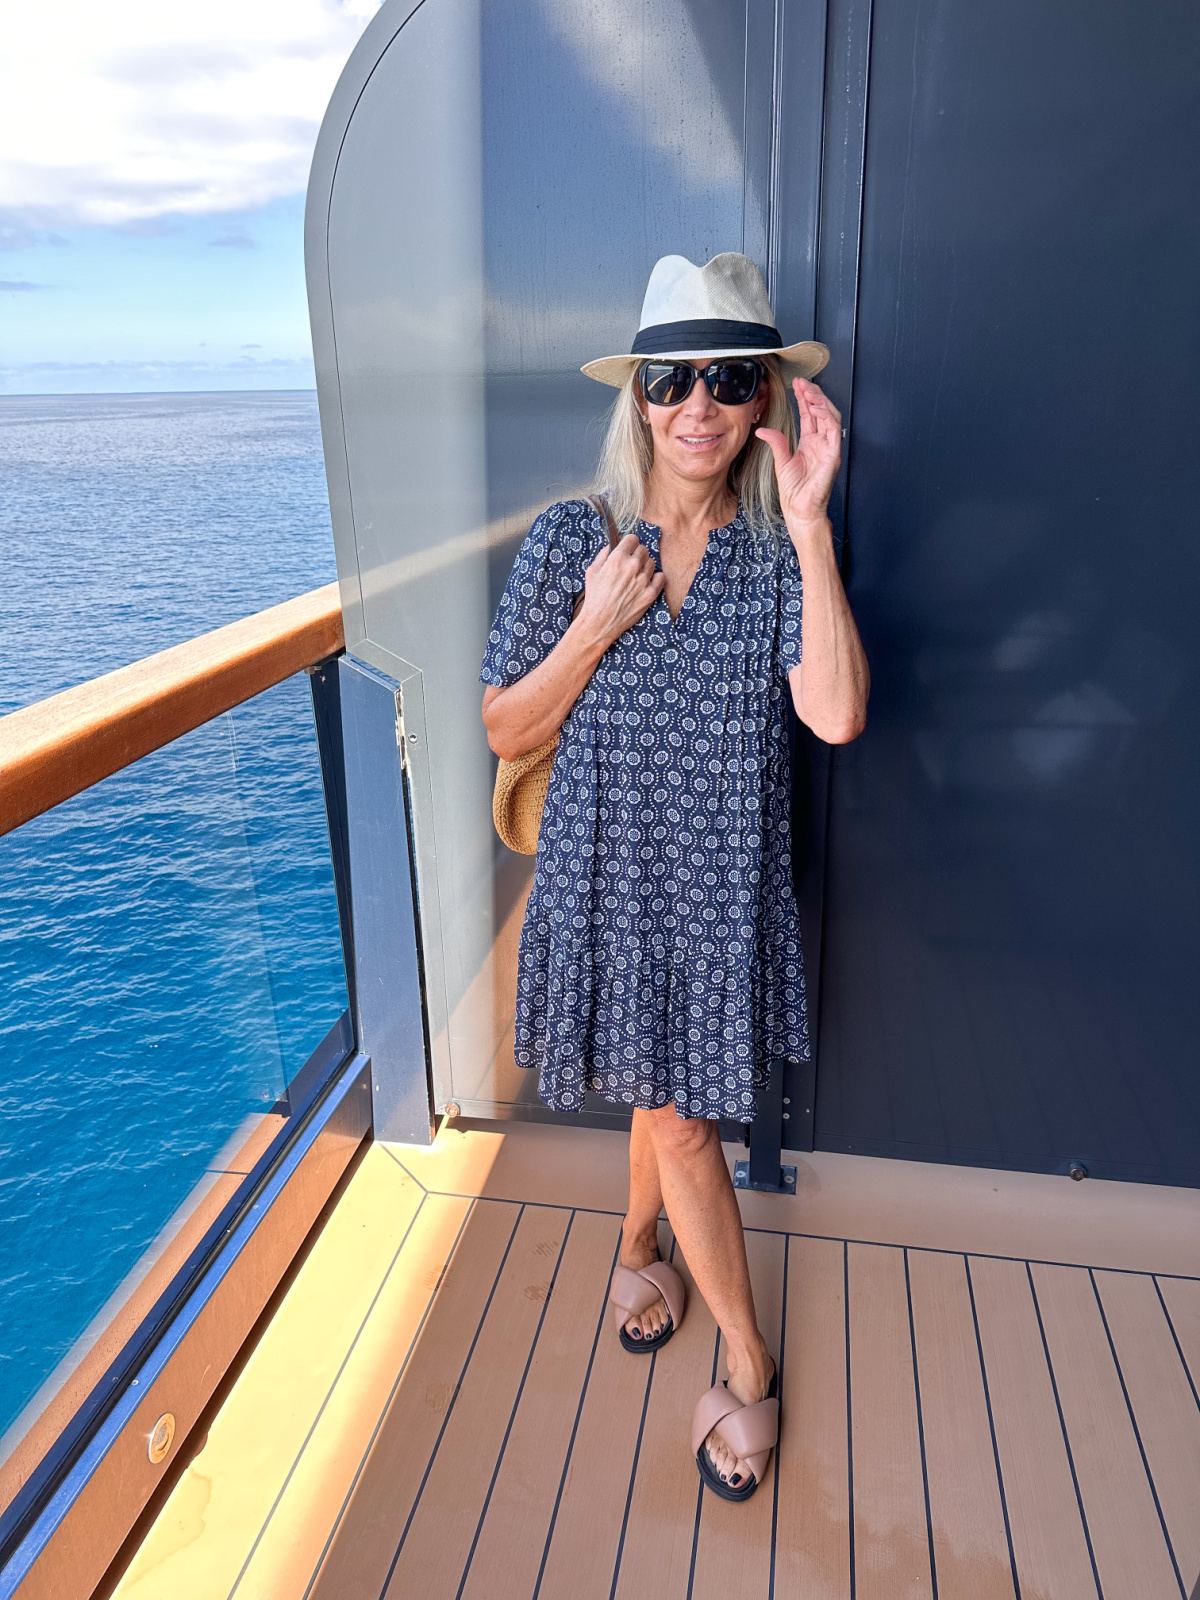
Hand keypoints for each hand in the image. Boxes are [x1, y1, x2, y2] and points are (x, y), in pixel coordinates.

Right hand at [575, 533, 664, 648]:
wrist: (600, 622)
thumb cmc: (594, 597)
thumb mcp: (592, 571)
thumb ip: (603, 555)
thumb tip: (610, 547)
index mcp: (617, 558)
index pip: (633, 539)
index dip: (630, 543)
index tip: (628, 549)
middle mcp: (632, 567)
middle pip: (644, 550)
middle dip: (637, 554)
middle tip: (631, 564)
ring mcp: (643, 580)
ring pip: (652, 563)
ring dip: (645, 567)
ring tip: (636, 576)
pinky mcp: (650, 594)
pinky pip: (661, 577)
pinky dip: (656, 578)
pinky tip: (647, 582)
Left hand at [757, 378, 842, 527]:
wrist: (799, 509)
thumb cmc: (794, 491)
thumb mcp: (781, 461)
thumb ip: (776, 442)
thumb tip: (761, 429)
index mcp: (810, 442)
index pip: (809, 414)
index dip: (804, 398)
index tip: (796, 384)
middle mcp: (821, 442)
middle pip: (821, 411)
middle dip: (813, 394)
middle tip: (802, 382)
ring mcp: (829, 447)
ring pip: (831, 416)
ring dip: (820, 401)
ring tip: (808, 391)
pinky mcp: (833, 455)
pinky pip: (834, 430)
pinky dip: (826, 417)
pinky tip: (815, 408)